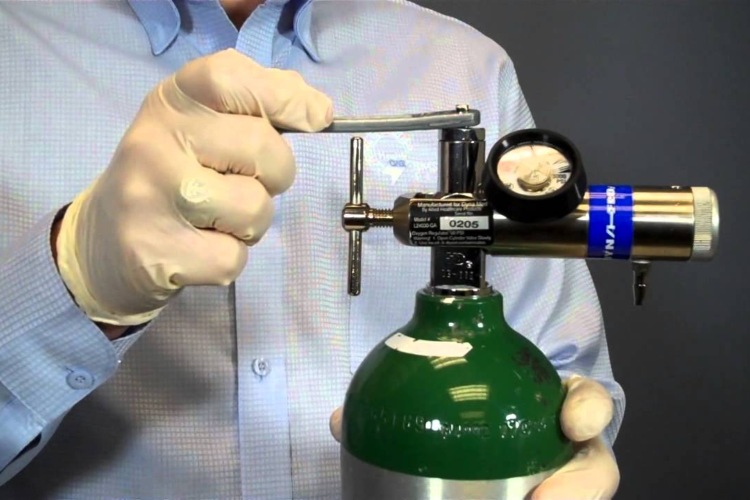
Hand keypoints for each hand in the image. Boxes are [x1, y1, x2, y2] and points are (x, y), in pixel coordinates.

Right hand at [56, 48, 332, 325]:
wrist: (104, 241)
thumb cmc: (172, 174)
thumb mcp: (201, 123)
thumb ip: (258, 102)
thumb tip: (318, 110)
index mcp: (171, 101)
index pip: (231, 78)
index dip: (284, 96)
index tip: (315, 118)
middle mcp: (154, 142)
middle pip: (261, 148)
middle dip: (277, 173)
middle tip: (250, 182)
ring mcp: (150, 198)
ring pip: (253, 208)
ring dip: (253, 221)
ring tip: (220, 218)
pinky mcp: (154, 252)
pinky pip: (232, 257)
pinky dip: (229, 258)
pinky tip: (201, 247)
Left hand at [328, 375, 618, 498]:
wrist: (486, 432)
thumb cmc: (473, 409)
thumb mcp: (452, 392)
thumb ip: (405, 394)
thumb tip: (340, 421)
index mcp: (550, 405)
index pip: (586, 399)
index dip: (586, 409)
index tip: (570, 423)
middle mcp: (565, 448)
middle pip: (595, 468)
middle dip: (579, 488)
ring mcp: (562, 480)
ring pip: (579, 495)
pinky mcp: (551, 495)